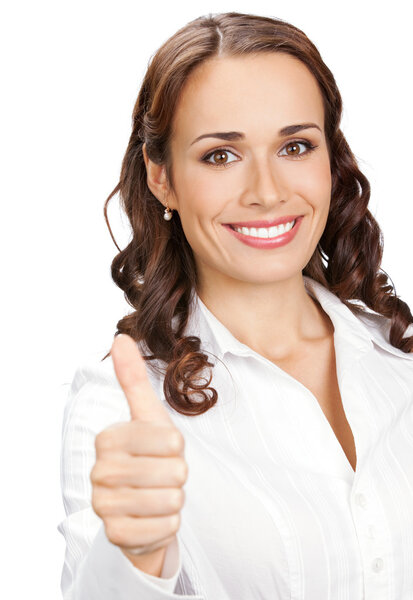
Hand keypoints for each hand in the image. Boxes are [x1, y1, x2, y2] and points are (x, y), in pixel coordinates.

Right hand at [90, 333, 186, 556]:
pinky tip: (153, 518)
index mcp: (108, 438)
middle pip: (175, 472)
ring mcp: (104, 506)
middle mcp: (100, 472)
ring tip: (159, 495)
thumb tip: (120, 338)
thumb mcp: (147, 418)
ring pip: (171, 501)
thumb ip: (133, 379)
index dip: (178, 448)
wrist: (138, 508)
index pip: (171, 441)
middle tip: (162, 476)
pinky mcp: (116, 536)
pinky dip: (169, 525)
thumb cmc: (148, 456)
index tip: (164, 450)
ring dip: (175, 500)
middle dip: (178, 476)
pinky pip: (165, 529)